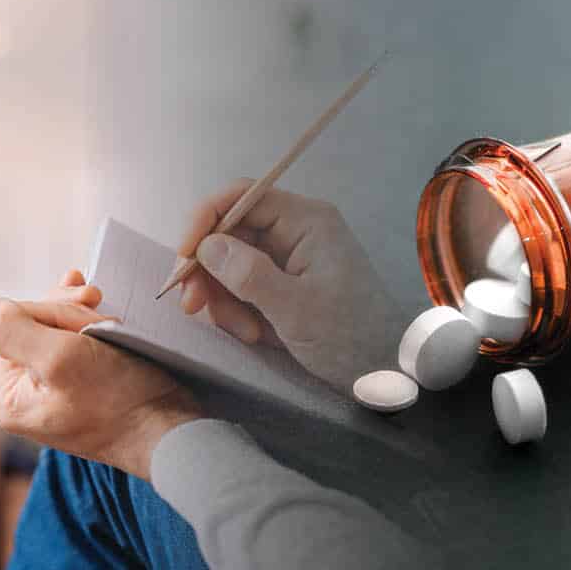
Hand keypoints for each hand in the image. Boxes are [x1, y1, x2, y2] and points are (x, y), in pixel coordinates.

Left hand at [0, 270, 201, 479]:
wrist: (169, 430)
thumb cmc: (121, 400)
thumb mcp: (60, 359)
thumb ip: (14, 330)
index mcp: (6, 397)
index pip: (14, 325)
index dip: (52, 310)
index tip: (88, 310)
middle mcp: (23, 397)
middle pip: (33, 326)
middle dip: (69, 313)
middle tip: (101, 306)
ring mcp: (51, 393)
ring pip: (57, 331)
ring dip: (84, 318)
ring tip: (110, 320)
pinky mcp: (79, 388)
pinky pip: (75, 345)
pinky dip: (91, 327)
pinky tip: (103, 316)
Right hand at [177, 179, 405, 392]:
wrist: (387, 372)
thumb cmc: (350, 337)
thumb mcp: (297, 309)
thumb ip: (250, 275)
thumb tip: (207, 247)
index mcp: (305, 221)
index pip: (241, 197)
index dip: (204, 221)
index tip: (182, 259)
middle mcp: (293, 232)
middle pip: (228, 233)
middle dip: (208, 270)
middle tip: (193, 307)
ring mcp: (286, 260)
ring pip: (228, 265)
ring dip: (224, 299)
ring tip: (246, 332)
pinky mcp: (281, 287)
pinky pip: (241, 288)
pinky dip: (237, 312)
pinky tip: (254, 335)